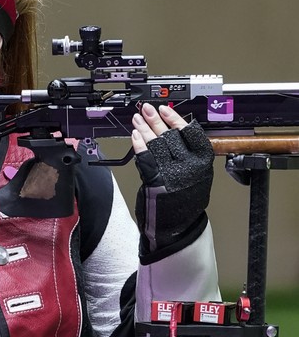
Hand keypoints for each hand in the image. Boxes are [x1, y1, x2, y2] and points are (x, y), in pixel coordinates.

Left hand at [131, 103, 213, 255]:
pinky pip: (146, 158)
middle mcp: (189, 167)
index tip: (166, 109)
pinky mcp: (156, 181)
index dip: (177, 119)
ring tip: (138, 118)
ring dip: (145, 129)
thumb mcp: (194, 175)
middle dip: (156, 120)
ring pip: (157, 144)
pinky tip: (135, 136)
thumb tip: (171, 130)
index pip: (192, 133)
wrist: (178, 227)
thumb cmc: (184, 200)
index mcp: (202, 163)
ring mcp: (173, 174)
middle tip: (147, 109)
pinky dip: (139, 145)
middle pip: (171, 136)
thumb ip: (187, 154)